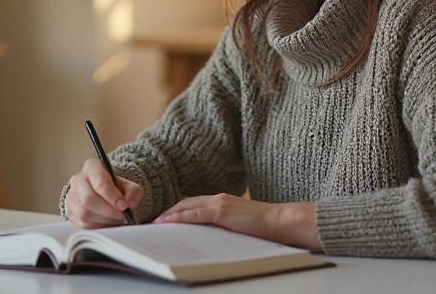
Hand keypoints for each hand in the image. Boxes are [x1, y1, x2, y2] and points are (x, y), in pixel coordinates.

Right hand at [65, 158, 142, 227]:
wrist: (104, 195)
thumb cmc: (116, 188)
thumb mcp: (128, 186)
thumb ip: (133, 192)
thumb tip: (130, 204)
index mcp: (92, 167)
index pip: (99, 181)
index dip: (112, 196)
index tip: (124, 206)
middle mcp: (77, 180)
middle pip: (89, 199)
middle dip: (109, 211)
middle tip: (123, 217)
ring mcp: (71, 197)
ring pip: (84, 213)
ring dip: (104, 221)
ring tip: (117, 221)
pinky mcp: (70, 212)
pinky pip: (82, 224)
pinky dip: (98, 227)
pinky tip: (108, 224)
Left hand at [154, 194, 321, 250]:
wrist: (282, 222)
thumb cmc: (266, 227)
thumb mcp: (240, 225)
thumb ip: (225, 226)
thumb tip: (210, 236)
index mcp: (224, 201)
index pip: (194, 204)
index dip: (177, 210)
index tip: (165, 219)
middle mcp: (219, 198)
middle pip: (185, 203)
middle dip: (169, 212)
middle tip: (154, 222)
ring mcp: (219, 203)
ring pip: (186, 207)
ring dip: (169, 215)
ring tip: (155, 224)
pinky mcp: (221, 211)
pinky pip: (193, 214)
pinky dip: (178, 218)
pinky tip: (166, 223)